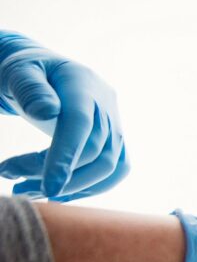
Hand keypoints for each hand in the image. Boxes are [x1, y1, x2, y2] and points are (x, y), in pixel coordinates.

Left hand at [0, 31, 127, 200]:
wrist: (42, 70)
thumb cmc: (24, 70)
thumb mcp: (18, 71)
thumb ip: (29, 88)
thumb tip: (46, 111)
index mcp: (82, 84)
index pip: (80, 124)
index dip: (67, 158)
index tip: (49, 188)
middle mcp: (106, 104)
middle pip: (97, 153)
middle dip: (58, 176)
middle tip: (15, 182)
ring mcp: (115, 122)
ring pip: (109, 167)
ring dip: (73, 188)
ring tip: (30, 191)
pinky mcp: (115, 139)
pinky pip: (115, 170)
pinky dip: (88, 187)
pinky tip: (59, 191)